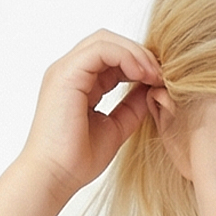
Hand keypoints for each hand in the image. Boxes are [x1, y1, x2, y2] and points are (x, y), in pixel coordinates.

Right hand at [19, 29, 165, 202]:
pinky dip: (125, 56)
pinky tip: (141, 74)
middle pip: (108, 42)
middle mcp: (70, 72)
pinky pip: (100, 50)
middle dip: (139, 54)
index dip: (138, 63)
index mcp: (79, 83)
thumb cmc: (78, 160)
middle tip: (160, 76)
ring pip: (105, 40)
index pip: (111, 57)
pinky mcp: (66, 74)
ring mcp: (66, 70)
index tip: (159, 82)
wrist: (55, 176)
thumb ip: (131, 107)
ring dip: (135, 53)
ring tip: (154, 75)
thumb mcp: (116, 127)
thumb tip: (152, 89)